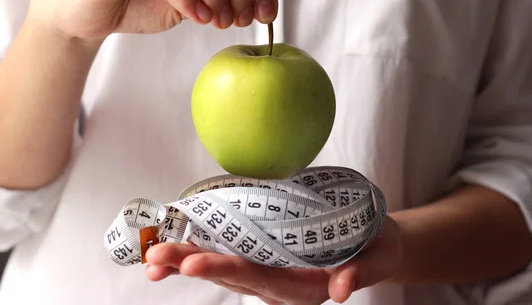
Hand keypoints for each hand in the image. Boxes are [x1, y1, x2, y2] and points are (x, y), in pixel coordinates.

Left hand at [145, 216, 401, 303]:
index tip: (193, 265)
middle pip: (232, 275)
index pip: (261, 279)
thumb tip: (341, 290)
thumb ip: (362, 272)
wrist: (372, 242)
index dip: (226, 271)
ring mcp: (269, 270)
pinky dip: (201, 247)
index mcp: (305, 286)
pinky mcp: (264, 254)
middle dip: (192, 265)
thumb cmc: (377, 247)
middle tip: (157, 258)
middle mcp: (280, 283)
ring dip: (187, 260)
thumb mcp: (380, 256)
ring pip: (224, 266)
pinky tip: (176, 241)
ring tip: (152, 257)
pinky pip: (229, 251)